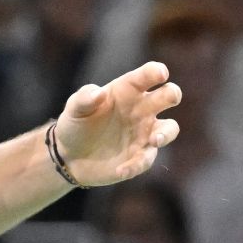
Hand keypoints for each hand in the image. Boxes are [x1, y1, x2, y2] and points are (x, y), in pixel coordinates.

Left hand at [50, 62, 180, 185]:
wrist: (69, 155)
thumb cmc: (75, 124)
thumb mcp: (74, 109)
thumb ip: (84, 98)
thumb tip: (99, 93)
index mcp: (127, 91)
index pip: (147, 76)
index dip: (156, 72)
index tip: (160, 73)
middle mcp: (141, 109)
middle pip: (169, 95)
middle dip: (172, 94)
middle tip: (169, 98)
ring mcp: (144, 133)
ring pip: (169, 129)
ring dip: (166, 133)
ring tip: (155, 140)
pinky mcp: (140, 156)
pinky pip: (146, 159)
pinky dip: (135, 165)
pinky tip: (120, 170)